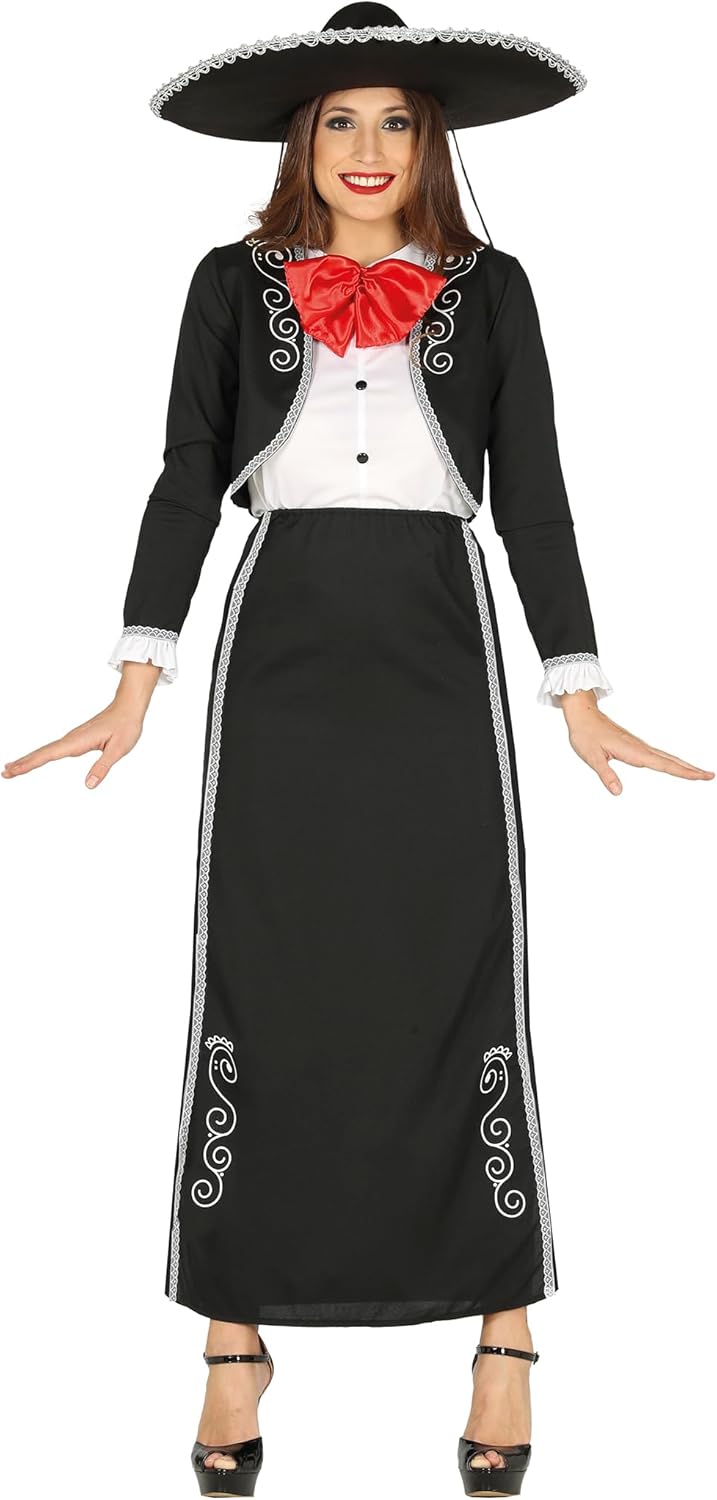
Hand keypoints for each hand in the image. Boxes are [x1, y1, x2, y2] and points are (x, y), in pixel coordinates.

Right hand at [2, 661, 161, 789]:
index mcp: (78, 741)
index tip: (14, 769)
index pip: (49, 754)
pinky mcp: (75, 740)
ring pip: (46, 751)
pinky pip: (54, 749)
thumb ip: (103, 767)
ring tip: (11, 768)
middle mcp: (71, 739)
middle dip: (23, 763)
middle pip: (42, 753)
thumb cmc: (125, 726)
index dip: (30, 763)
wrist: (128, 707)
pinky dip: (40, 756)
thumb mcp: (118, 749)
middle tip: (5, 773)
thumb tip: (89, 785)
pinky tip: (35, 760)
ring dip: (28, 760)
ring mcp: (72, 739)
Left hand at [558, 690, 714, 795]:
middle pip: (671, 761)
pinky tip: (676, 766)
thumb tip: (617, 792)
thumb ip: (606, 774)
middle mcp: (640, 747)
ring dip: (684, 765)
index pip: (662, 764)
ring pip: (667, 758)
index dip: (682, 772)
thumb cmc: (585, 734)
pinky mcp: (636, 746)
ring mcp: (639, 746)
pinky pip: (658, 756)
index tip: (699, 776)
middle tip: (710, 776)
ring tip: (700, 773)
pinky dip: (672, 762)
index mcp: (632, 751)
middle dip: (690, 769)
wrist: (583, 715)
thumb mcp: (591, 756)